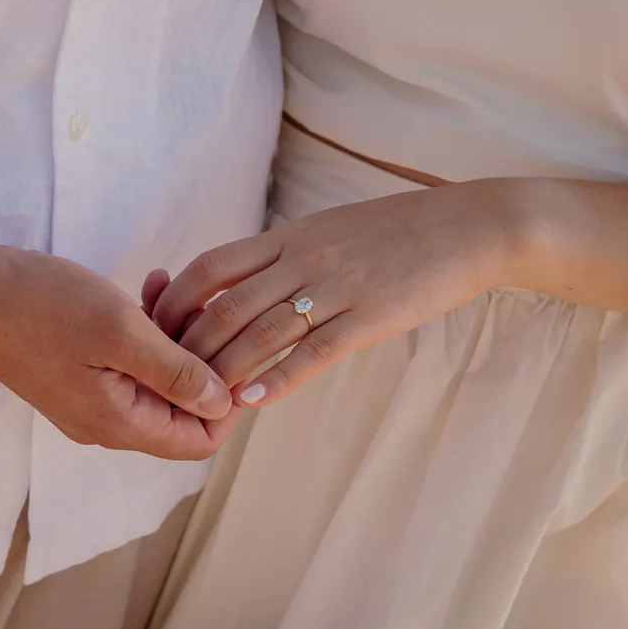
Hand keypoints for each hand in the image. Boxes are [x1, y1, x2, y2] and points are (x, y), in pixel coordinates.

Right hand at [0, 244, 238, 459]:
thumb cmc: (41, 307)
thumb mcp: (121, 333)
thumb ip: (176, 372)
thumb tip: (223, 403)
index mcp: (120, 422)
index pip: (199, 441)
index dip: (228, 404)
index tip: (237, 352)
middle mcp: (108, 421)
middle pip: (183, 410)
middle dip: (203, 360)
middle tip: (207, 311)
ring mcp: (91, 398)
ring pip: (159, 379)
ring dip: (177, 336)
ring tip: (175, 291)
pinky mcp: (80, 373)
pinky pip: (132, 361)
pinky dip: (149, 328)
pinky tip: (151, 287)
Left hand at [148, 181, 521, 406]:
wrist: (464, 228)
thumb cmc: (397, 230)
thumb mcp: (330, 229)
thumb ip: (286, 253)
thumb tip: (244, 282)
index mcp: (290, 236)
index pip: (211, 267)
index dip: (178, 302)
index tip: (162, 332)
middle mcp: (303, 258)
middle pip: (227, 306)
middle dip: (191, 347)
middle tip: (174, 380)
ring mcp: (337, 287)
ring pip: (262, 332)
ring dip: (226, 370)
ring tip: (204, 400)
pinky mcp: (370, 316)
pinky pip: (315, 350)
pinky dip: (279, 378)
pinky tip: (256, 400)